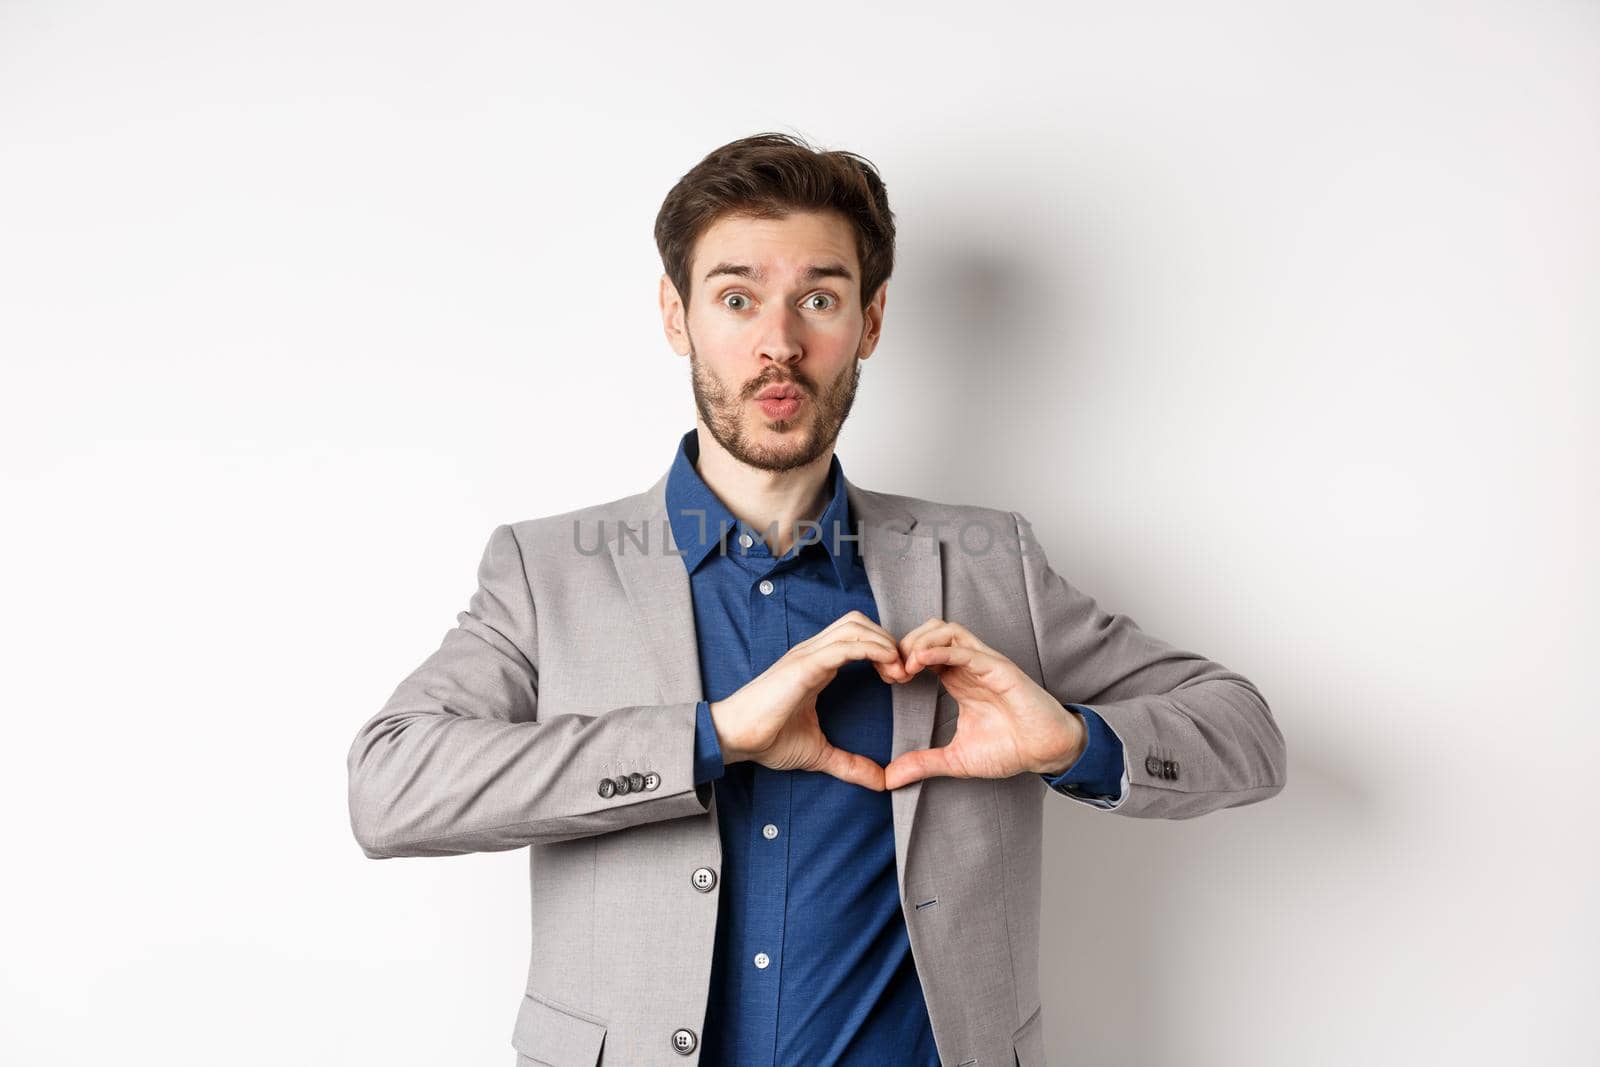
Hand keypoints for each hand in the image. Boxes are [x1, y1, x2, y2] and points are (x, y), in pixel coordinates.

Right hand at [710, 610, 913, 790]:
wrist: (734, 738)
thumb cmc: (766, 739)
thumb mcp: (818, 753)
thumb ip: (849, 764)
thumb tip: (880, 782)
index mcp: (816, 666)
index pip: (856, 637)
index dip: (882, 650)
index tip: (899, 678)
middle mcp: (813, 653)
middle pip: (860, 622)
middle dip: (887, 641)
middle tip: (903, 672)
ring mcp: (807, 656)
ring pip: (855, 626)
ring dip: (884, 643)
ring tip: (898, 671)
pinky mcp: (804, 665)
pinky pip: (845, 646)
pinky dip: (872, 650)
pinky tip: (887, 667)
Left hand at [883, 617, 1084, 790]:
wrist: (1046, 752)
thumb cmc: (1009, 749)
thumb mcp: (956, 759)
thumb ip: (923, 764)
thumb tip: (890, 779)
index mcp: (958, 679)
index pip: (922, 650)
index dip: (901, 658)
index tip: (888, 679)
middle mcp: (969, 665)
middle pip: (930, 630)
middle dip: (905, 644)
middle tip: (892, 671)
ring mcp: (985, 664)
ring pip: (947, 630)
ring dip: (920, 642)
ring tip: (905, 666)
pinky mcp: (999, 668)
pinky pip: (967, 649)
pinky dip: (941, 650)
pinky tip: (921, 661)